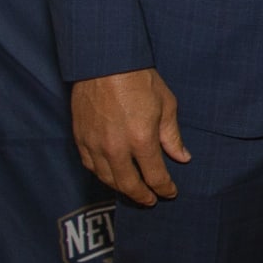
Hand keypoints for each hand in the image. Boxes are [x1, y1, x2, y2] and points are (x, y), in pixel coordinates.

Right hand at [71, 68, 190, 204]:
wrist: (104, 62)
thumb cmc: (139, 79)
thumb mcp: (166, 105)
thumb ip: (172, 136)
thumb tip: (182, 157)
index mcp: (141, 139)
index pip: (155, 176)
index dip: (165, 188)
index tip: (170, 192)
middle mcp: (116, 147)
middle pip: (129, 184)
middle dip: (142, 196)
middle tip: (151, 200)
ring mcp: (95, 144)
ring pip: (107, 178)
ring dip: (121, 188)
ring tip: (133, 190)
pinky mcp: (80, 137)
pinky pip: (90, 165)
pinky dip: (102, 174)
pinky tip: (111, 175)